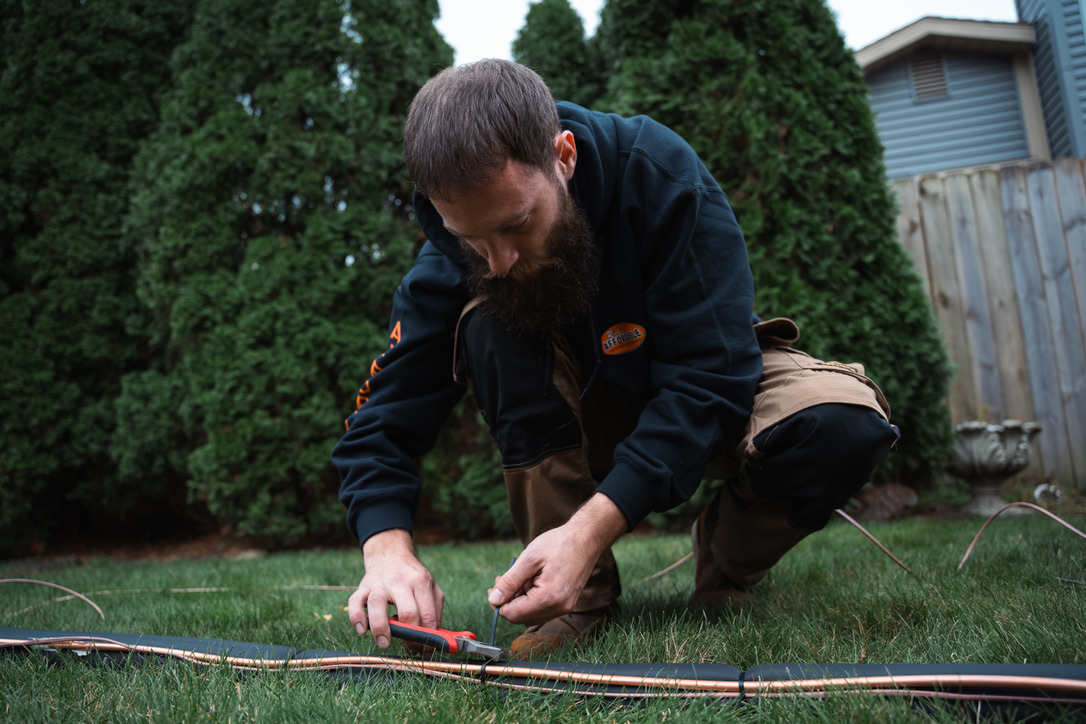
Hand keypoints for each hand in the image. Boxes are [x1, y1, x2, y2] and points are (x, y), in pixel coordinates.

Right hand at [347, 529, 444, 649]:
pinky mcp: (363, 586)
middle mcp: (400, 581)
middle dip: (410, 637)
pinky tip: (362, 630)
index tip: (426, 649)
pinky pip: (355, 602)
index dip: (428, 637)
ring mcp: (380, 583)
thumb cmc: (413, 578)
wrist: (391, 556)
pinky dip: (356, 617)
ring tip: (384, 643)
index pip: (427, 615)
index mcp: (420, 582)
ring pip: (377, 604)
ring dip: (380, 628)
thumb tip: (437, 638)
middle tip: (410, 649)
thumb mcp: (431, 587)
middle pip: (407, 612)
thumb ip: (436, 610)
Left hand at [487, 493, 625, 624]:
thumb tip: (493, 599)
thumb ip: (510, 582)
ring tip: (517, 578)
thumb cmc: (559, 544)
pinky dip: (531, 599)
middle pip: (521, 618)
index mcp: (549, 598)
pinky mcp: (566, 603)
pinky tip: (530, 581)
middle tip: (501, 581)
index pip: (514, 614)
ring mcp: (564, 607)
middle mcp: (558, 608)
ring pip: (531, 615)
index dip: (499, 603)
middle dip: (508, 601)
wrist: (586, 539)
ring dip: (519, 600)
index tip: (493, 587)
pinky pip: (542, 609)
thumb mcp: (529, 559)